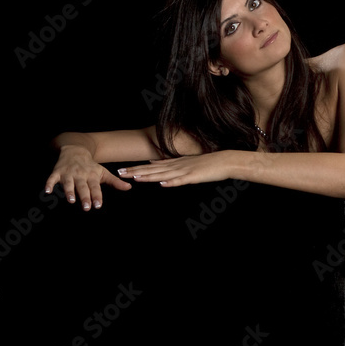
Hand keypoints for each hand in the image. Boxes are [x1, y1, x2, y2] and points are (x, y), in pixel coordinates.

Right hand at [45, 146, 132, 210]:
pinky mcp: (57, 172)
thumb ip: (115, 182)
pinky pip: (52, 178)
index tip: (98, 205)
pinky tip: (47, 191)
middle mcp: (81, 175)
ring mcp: (68, 173)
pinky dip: (49, 184)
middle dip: (85, 196)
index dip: (97, 196)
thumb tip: (129, 188)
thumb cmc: (91, 166)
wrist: (75, 150)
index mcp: (92, 176)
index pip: (95, 187)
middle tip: (87, 207)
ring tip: (71, 200)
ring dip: (69, 191)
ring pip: (68, 183)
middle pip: (83, 187)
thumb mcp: (103, 173)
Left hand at [117, 151, 236, 186]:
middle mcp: (176, 166)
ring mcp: (184, 171)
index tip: (121, 170)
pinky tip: (162, 184)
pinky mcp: (194, 177)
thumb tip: (153, 161)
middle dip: (135, 171)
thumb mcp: (185, 162)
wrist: (225, 161)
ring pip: (163, 175)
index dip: (136, 168)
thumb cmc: (207, 163)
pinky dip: (171, 182)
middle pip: (152, 169)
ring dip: (149, 176)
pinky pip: (181, 180)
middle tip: (119, 172)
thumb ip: (170, 163)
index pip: (151, 166)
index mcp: (174, 163)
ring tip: (135, 177)